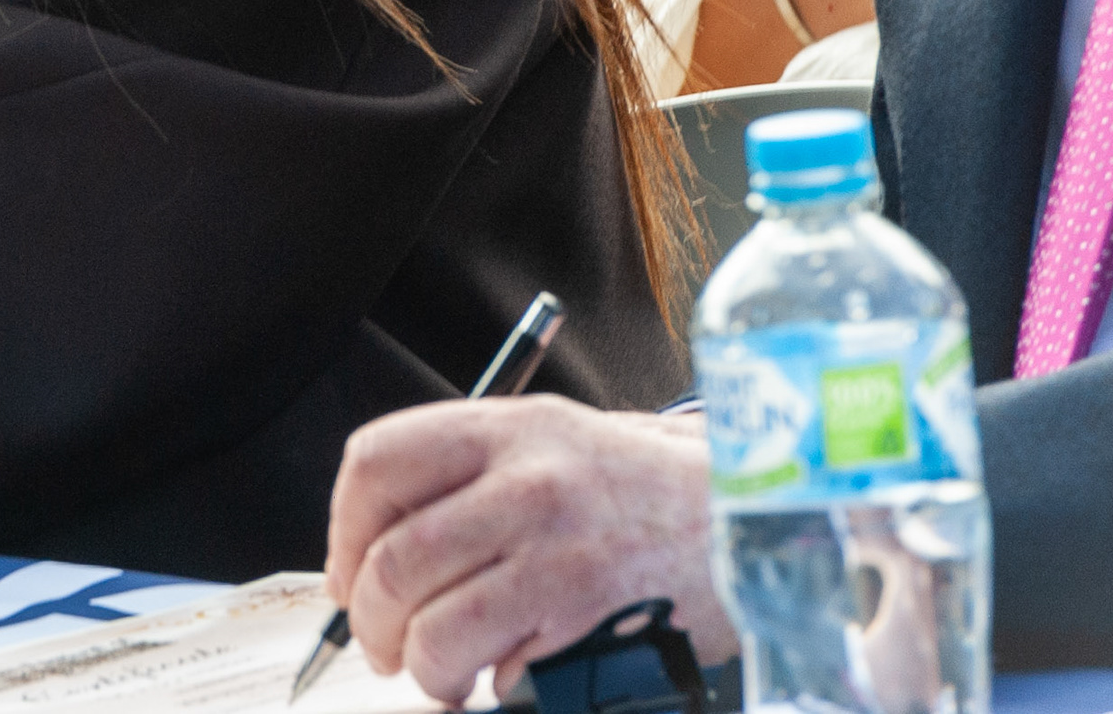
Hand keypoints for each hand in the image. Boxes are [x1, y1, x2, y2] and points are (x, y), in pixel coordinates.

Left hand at [327, 397, 725, 706]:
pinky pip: (491, 661)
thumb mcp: (563, 446)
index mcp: (509, 427)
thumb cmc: (660, 494)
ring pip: (432, 619)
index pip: (378, 462)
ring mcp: (557, 546)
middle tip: (382, 646)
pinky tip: (494, 681)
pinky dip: (476, 684)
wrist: (769, 522)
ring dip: (419, 663)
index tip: (348, 572)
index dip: (343, 528)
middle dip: (370, 618)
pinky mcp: (590, 611)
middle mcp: (526, 478)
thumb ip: (478, 478)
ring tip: (434, 673)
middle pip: (394, 555)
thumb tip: (388, 546)